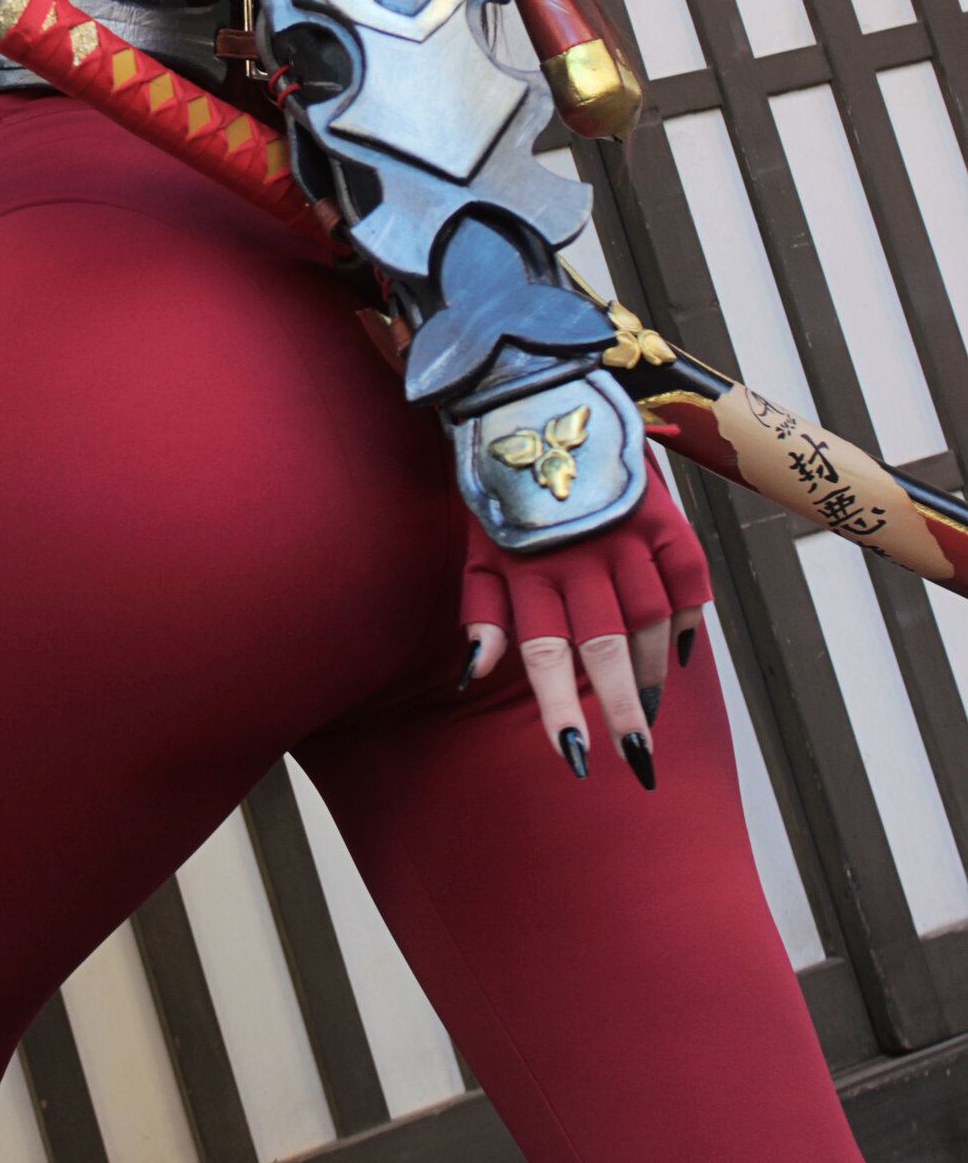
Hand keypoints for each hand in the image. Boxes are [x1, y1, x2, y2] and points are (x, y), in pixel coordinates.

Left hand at [458, 454, 711, 786]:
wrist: (537, 405)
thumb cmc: (504, 496)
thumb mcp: (478, 551)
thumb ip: (481, 615)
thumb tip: (473, 677)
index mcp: (527, 570)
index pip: (543, 654)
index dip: (560, 707)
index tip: (576, 757)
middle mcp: (577, 556)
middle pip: (603, 645)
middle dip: (621, 706)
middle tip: (636, 755)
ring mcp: (623, 534)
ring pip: (649, 619)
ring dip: (652, 671)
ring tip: (648, 708)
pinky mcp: (660, 515)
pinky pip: (688, 578)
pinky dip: (689, 618)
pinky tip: (677, 653)